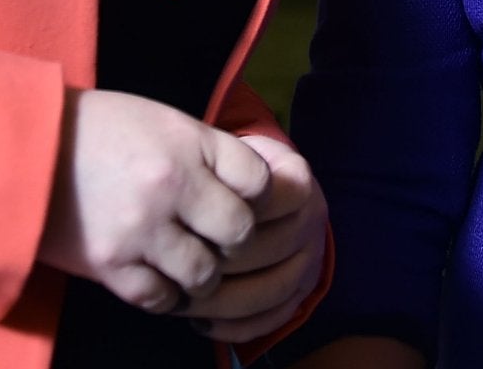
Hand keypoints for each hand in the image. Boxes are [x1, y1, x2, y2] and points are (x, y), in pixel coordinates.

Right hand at [38, 89, 269, 315]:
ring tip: (188, 261)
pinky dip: (167, 294)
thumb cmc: (99, 130)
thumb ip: (207, 153)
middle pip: (239, 233)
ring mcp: (140, 230)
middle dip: (234, 240)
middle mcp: (170, 186)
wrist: (24, 146)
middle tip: (219, 238)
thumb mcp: (162, 122)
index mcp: (187, 144)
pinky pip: (161, 298)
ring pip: (205, 274)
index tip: (242, 199)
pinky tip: (160, 277)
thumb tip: (254, 188)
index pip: (259, 182)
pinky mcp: (110, 265)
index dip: (258, 195)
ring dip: (202, 273)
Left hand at [186, 134, 328, 342]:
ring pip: (269, 290)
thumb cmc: (228, 172)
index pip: (259, 204)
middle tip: (170, 272)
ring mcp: (312, 255)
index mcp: (295, 178)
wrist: (264, 186)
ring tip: (180, 300)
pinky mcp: (304, 289)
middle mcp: (312, 217)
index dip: (220, 220)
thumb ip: (212, 170)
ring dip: (220, 303)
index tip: (182, 226)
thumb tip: (183, 204)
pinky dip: (236, 327)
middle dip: (213, 265)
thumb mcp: (223, 154)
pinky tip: (202, 322)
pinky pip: (272, 318)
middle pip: (263, 250)